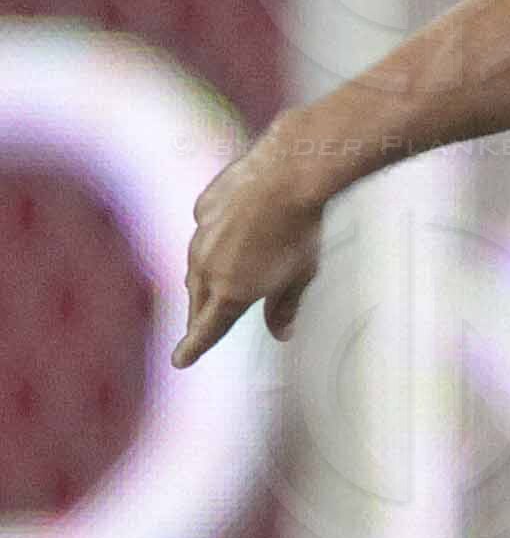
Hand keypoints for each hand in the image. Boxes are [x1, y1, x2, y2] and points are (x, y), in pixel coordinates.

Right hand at [174, 124, 332, 366]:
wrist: (286, 176)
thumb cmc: (300, 230)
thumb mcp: (301, 276)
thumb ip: (286, 307)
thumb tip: (282, 334)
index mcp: (231, 293)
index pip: (207, 330)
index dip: (193, 347)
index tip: (180, 361)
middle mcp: (207, 267)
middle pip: (198, 300)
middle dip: (199, 317)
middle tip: (199, 329)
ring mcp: (200, 236)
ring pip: (196, 266)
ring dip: (204, 280)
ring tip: (211, 290)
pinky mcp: (203, 208)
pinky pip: (205, 231)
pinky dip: (214, 239)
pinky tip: (229, 234)